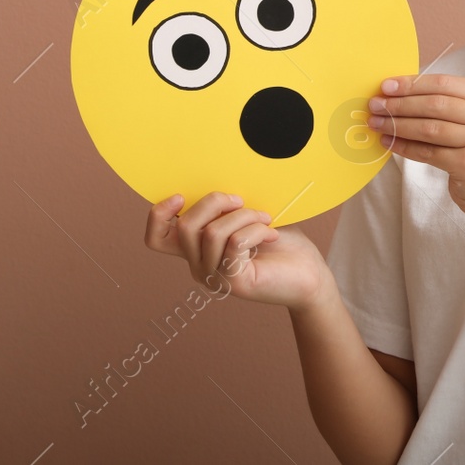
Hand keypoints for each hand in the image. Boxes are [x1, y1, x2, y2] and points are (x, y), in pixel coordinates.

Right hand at [144, 191, 332, 311]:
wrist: (309, 275)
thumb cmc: (280, 243)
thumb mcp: (248, 216)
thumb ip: (228, 206)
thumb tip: (219, 181)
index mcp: (197, 248)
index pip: (156, 238)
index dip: (158, 214)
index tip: (182, 195)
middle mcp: (199, 266)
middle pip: (185, 227)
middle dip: (214, 202)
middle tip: (242, 200)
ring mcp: (214, 277)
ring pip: (212, 233)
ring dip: (244, 216)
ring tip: (265, 219)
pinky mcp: (234, 282)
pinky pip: (235, 243)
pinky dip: (256, 230)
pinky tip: (272, 234)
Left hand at [368, 73, 464, 225]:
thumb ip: (447, 105)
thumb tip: (398, 93)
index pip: (445, 84)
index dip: (413, 83)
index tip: (386, 85)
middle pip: (436, 104)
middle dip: (400, 103)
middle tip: (375, 105)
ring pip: (429, 128)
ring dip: (397, 124)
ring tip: (376, 123)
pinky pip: (428, 152)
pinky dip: (404, 147)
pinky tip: (388, 143)